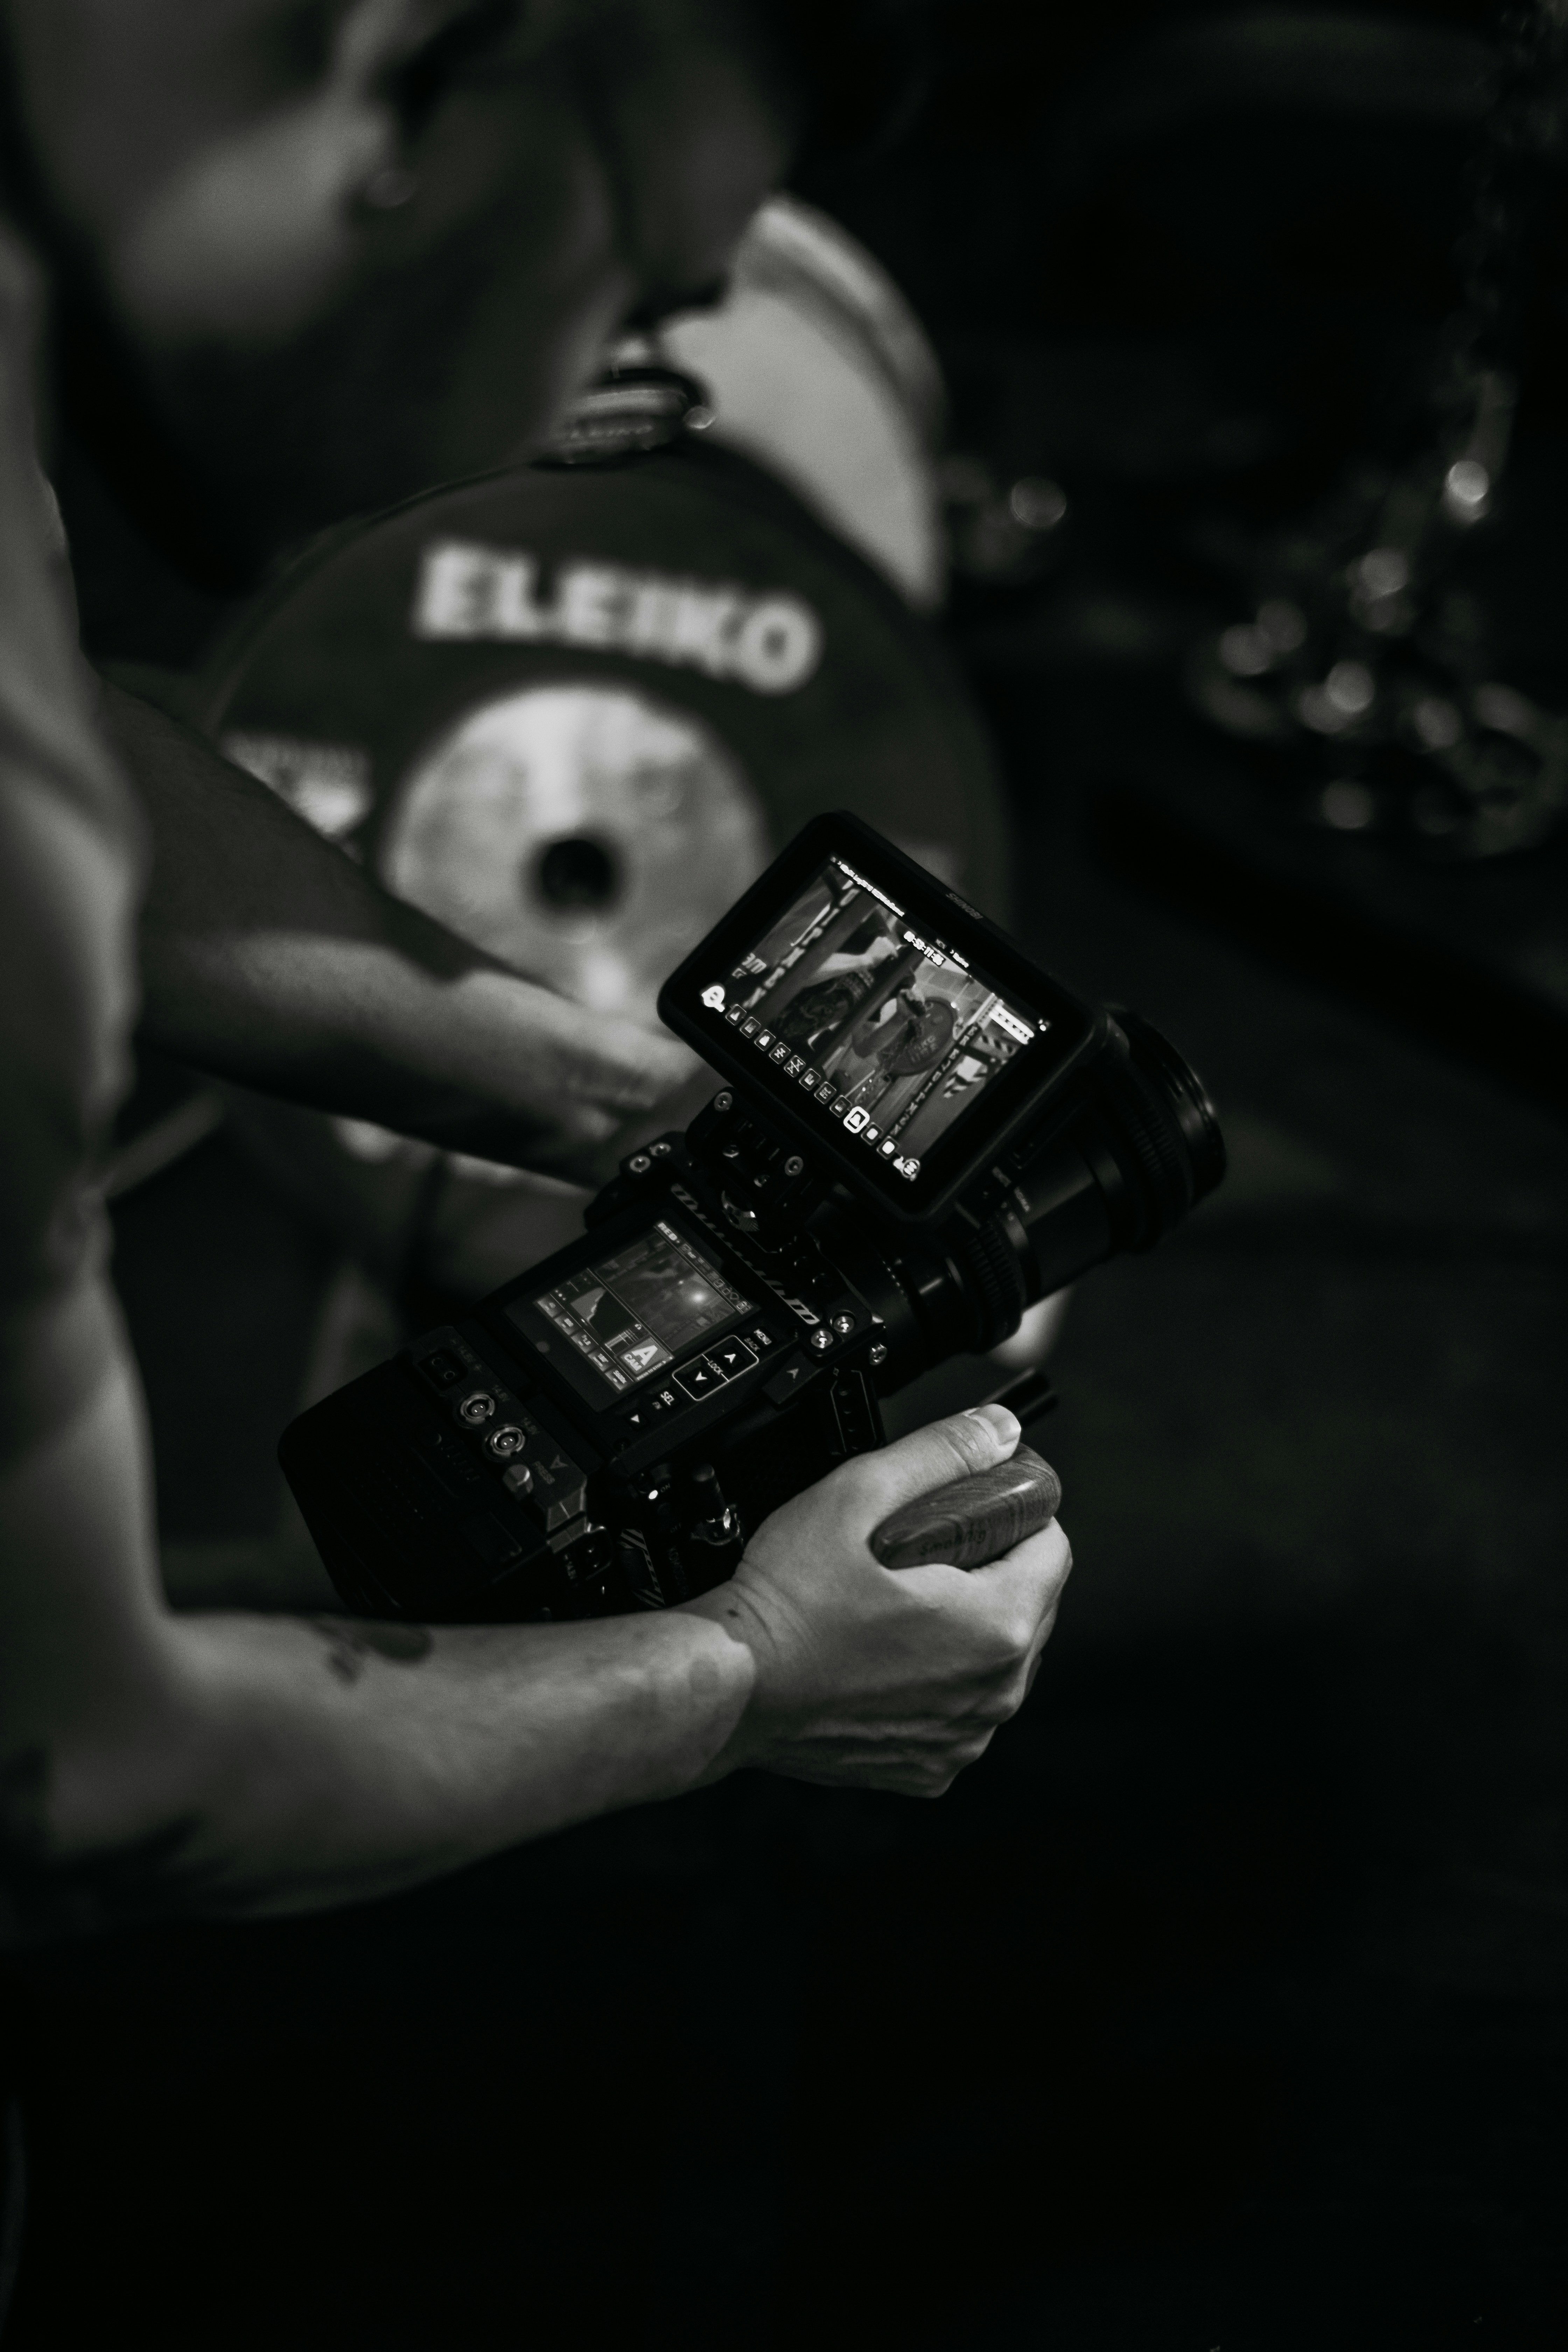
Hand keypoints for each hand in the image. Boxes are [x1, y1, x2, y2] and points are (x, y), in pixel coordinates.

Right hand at [684, 1405, 1071, 1795]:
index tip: (972, 1506)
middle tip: (925, 1546)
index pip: (1053, 1550)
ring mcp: (963, 1738)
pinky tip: (886, 1653)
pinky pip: (960, 1708)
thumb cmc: (787, 1602)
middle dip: (991, 1568)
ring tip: (900, 1599)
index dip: (1016, 1514)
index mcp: (997, 1628)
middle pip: (1032, 1605)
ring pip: (997, 1660)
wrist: (731, 1688)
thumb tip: (998, 1428)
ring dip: (966, 1625)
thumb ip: (938, 1455)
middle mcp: (994, 1694)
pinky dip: (937, 1679)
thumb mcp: (857, 1495)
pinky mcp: (930, 1767)